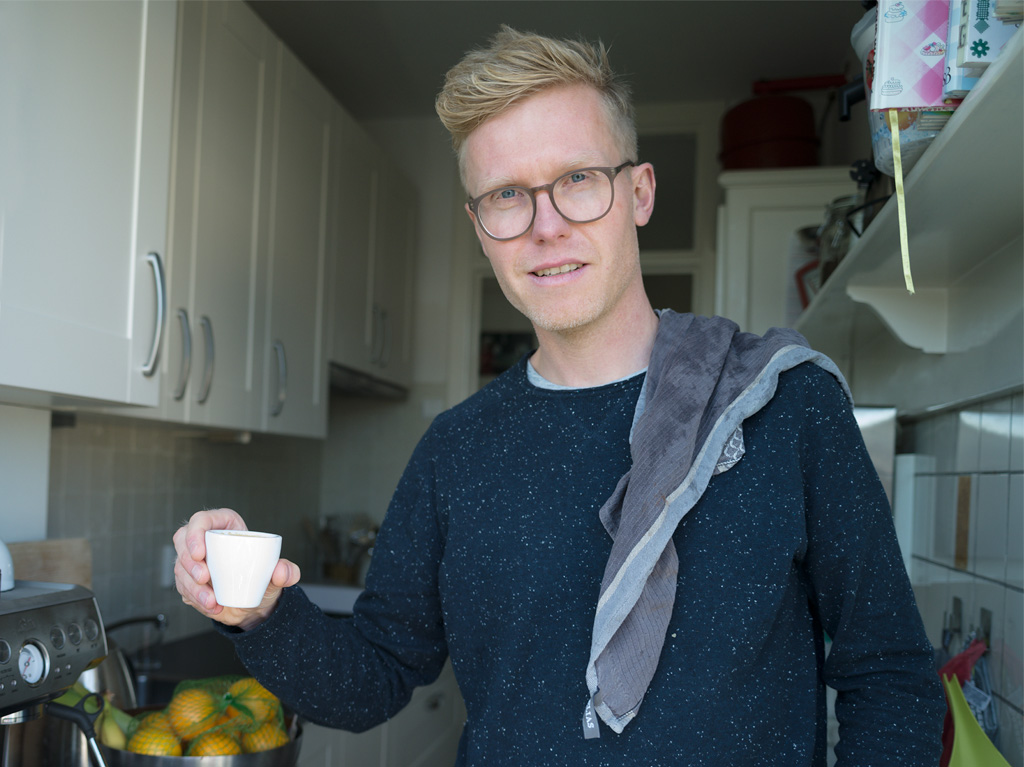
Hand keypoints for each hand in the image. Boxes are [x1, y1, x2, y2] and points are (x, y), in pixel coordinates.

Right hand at [172, 508, 300, 630]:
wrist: (254, 604)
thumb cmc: (263, 579)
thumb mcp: (279, 575)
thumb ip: (287, 571)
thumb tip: (281, 571)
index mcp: (225, 526)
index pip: (202, 519)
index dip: (195, 532)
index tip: (200, 553)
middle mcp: (205, 540)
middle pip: (182, 541)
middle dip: (189, 561)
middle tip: (204, 578)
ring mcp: (193, 561)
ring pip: (180, 567)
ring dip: (192, 586)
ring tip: (212, 600)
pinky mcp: (188, 580)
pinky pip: (183, 587)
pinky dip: (195, 598)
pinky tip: (211, 606)